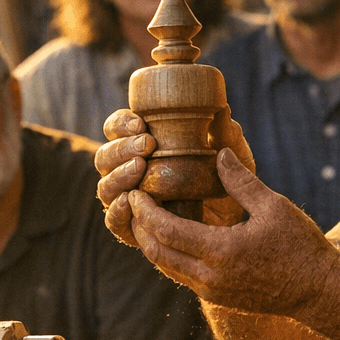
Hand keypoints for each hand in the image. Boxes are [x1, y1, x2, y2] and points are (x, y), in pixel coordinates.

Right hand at [95, 107, 255, 246]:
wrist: (233, 228)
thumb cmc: (228, 184)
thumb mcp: (232, 157)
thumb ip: (226, 136)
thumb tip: (223, 110)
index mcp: (143, 147)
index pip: (118, 129)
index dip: (121, 123)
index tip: (141, 123)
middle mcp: (128, 172)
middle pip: (105, 156)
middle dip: (122, 148)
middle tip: (147, 144)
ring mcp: (127, 201)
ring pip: (105, 186)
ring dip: (118, 175)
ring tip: (139, 167)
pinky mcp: (132, 230)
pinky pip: (114, 222)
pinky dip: (117, 211)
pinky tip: (128, 200)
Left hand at [125, 148, 338, 318]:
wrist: (319, 292)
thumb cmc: (301, 246)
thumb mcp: (273, 206)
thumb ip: (240, 180)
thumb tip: (219, 152)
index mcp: (220, 251)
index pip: (166, 230)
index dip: (145, 210)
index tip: (136, 191)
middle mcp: (209, 277)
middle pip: (157, 252)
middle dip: (140, 227)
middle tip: (134, 202)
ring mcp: (212, 291)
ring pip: (166, 267)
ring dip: (152, 243)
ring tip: (146, 218)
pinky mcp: (218, 298)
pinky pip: (181, 276)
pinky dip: (169, 256)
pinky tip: (172, 237)